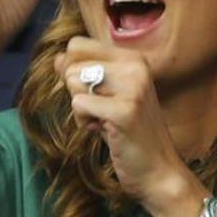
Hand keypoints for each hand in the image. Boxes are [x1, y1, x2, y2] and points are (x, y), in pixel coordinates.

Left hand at [55, 37, 194, 209]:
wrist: (159, 172)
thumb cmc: (131, 135)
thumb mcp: (107, 97)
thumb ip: (84, 74)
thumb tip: (57, 58)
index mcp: (134, 59)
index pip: (78, 45)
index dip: (73, 71)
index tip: (96, 94)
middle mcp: (136, 66)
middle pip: (71, 65)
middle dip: (79, 94)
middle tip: (105, 113)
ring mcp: (133, 87)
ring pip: (73, 83)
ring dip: (82, 110)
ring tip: (107, 122)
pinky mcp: (125, 110)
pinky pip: (78, 105)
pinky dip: (85, 123)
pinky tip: (107, 132)